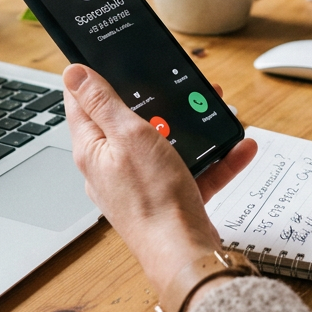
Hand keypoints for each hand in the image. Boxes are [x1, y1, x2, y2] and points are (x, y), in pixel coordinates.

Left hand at [62, 64, 257, 295]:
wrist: (184, 252)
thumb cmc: (153, 198)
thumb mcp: (128, 135)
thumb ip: (102, 102)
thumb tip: (72, 73)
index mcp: (92, 148)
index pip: (81, 103)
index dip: (93, 78)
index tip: (108, 59)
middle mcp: (111, 166)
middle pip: (129, 120)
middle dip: (157, 100)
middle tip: (179, 84)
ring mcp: (140, 183)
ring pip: (166, 143)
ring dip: (191, 127)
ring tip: (216, 110)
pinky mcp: (167, 197)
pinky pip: (192, 169)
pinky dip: (215, 158)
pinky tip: (238, 147)